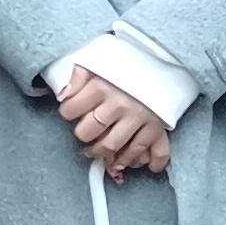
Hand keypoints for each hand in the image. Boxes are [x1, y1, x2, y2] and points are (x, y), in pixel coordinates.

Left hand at [53, 64, 170, 178]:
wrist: (162, 63)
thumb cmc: (125, 65)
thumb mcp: (98, 62)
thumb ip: (78, 76)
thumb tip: (63, 96)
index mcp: (101, 86)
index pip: (70, 110)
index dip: (67, 112)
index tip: (70, 112)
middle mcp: (120, 104)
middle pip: (89, 133)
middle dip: (83, 136)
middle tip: (85, 134)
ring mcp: (139, 117)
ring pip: (112, 146)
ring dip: (103, 154)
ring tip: (99, 151)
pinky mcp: (157, 127)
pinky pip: (143, 151)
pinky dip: (134, 161)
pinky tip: (125, 163)